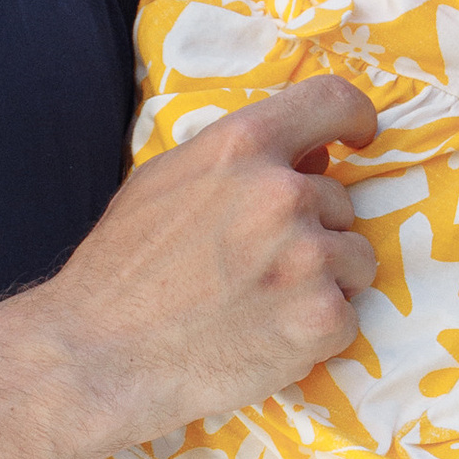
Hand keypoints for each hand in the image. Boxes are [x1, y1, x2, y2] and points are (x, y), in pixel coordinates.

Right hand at [58, 76, 376, 448]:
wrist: (100, 358)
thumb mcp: (165, 183)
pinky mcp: (321, 320)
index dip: (354, 118)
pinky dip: (317, 332)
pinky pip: (347, 317)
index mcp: (242, 146)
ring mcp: (308, 258)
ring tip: (261, 304)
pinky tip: (265, 338)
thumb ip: (237, 162)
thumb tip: (311, 158)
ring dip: (324, 281)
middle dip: (314, 230)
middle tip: (258, 267)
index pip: (332, 101)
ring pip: (355, 259)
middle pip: (341, 201)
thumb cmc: (122, 271)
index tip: (358, 139)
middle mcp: (283, 193)